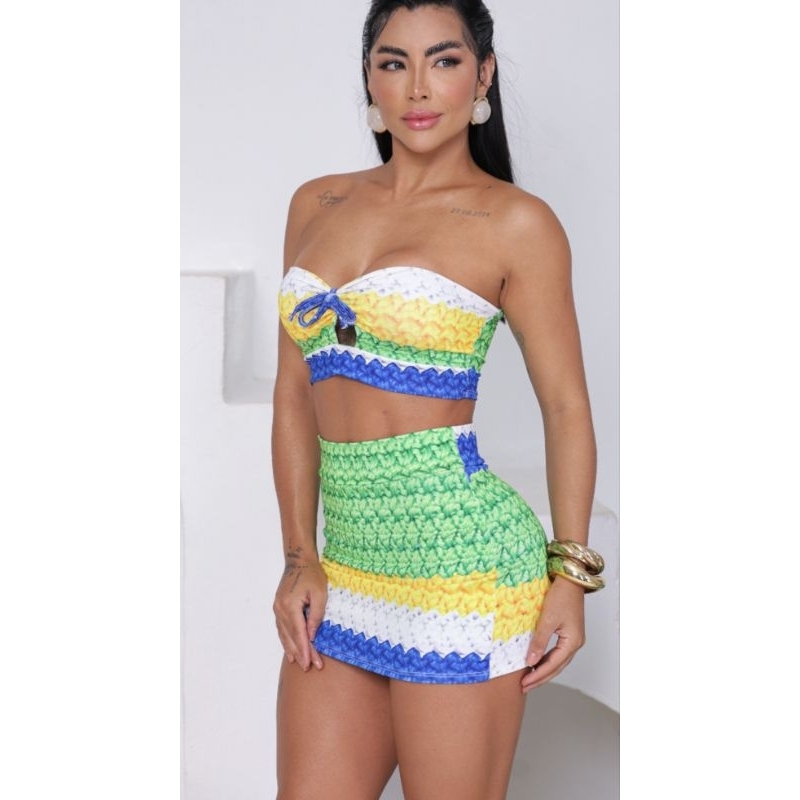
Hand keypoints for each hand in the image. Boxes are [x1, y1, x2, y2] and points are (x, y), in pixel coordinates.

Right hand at [272, 558, 327, 671]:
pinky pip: (282, 628)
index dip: (306, 650)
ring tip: (299, 663)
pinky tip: (291, 649)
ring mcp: (277, 609)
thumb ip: (316, 615)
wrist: (298, 561)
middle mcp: (280, 609)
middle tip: (310, 667)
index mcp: (290, 606)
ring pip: (284, 635)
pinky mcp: (278, 608)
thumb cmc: (312, 575)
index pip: (299, 634)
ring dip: (293, 649)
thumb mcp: (320, 593)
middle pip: (291, 637)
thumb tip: (312, 635)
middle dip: (301, 653)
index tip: (311, 662)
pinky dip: (286, 640)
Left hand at [520, 577, 585, 692]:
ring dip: (543, 670)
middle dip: (540, 678)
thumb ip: (539, 641)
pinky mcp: (569, 632)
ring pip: (557, 661)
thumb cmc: (561, 595)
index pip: (553, 665)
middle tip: (525, 687)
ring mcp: (573, 638)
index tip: (524, 683)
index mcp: (572, 642)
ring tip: (529, 678)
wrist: (570, 579)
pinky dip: (546, 660)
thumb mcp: (547, 619)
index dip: (538, 676)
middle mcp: (575, 643)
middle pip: (557, 667)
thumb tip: (531, 661)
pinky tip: (536, 662)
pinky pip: (557, 652)